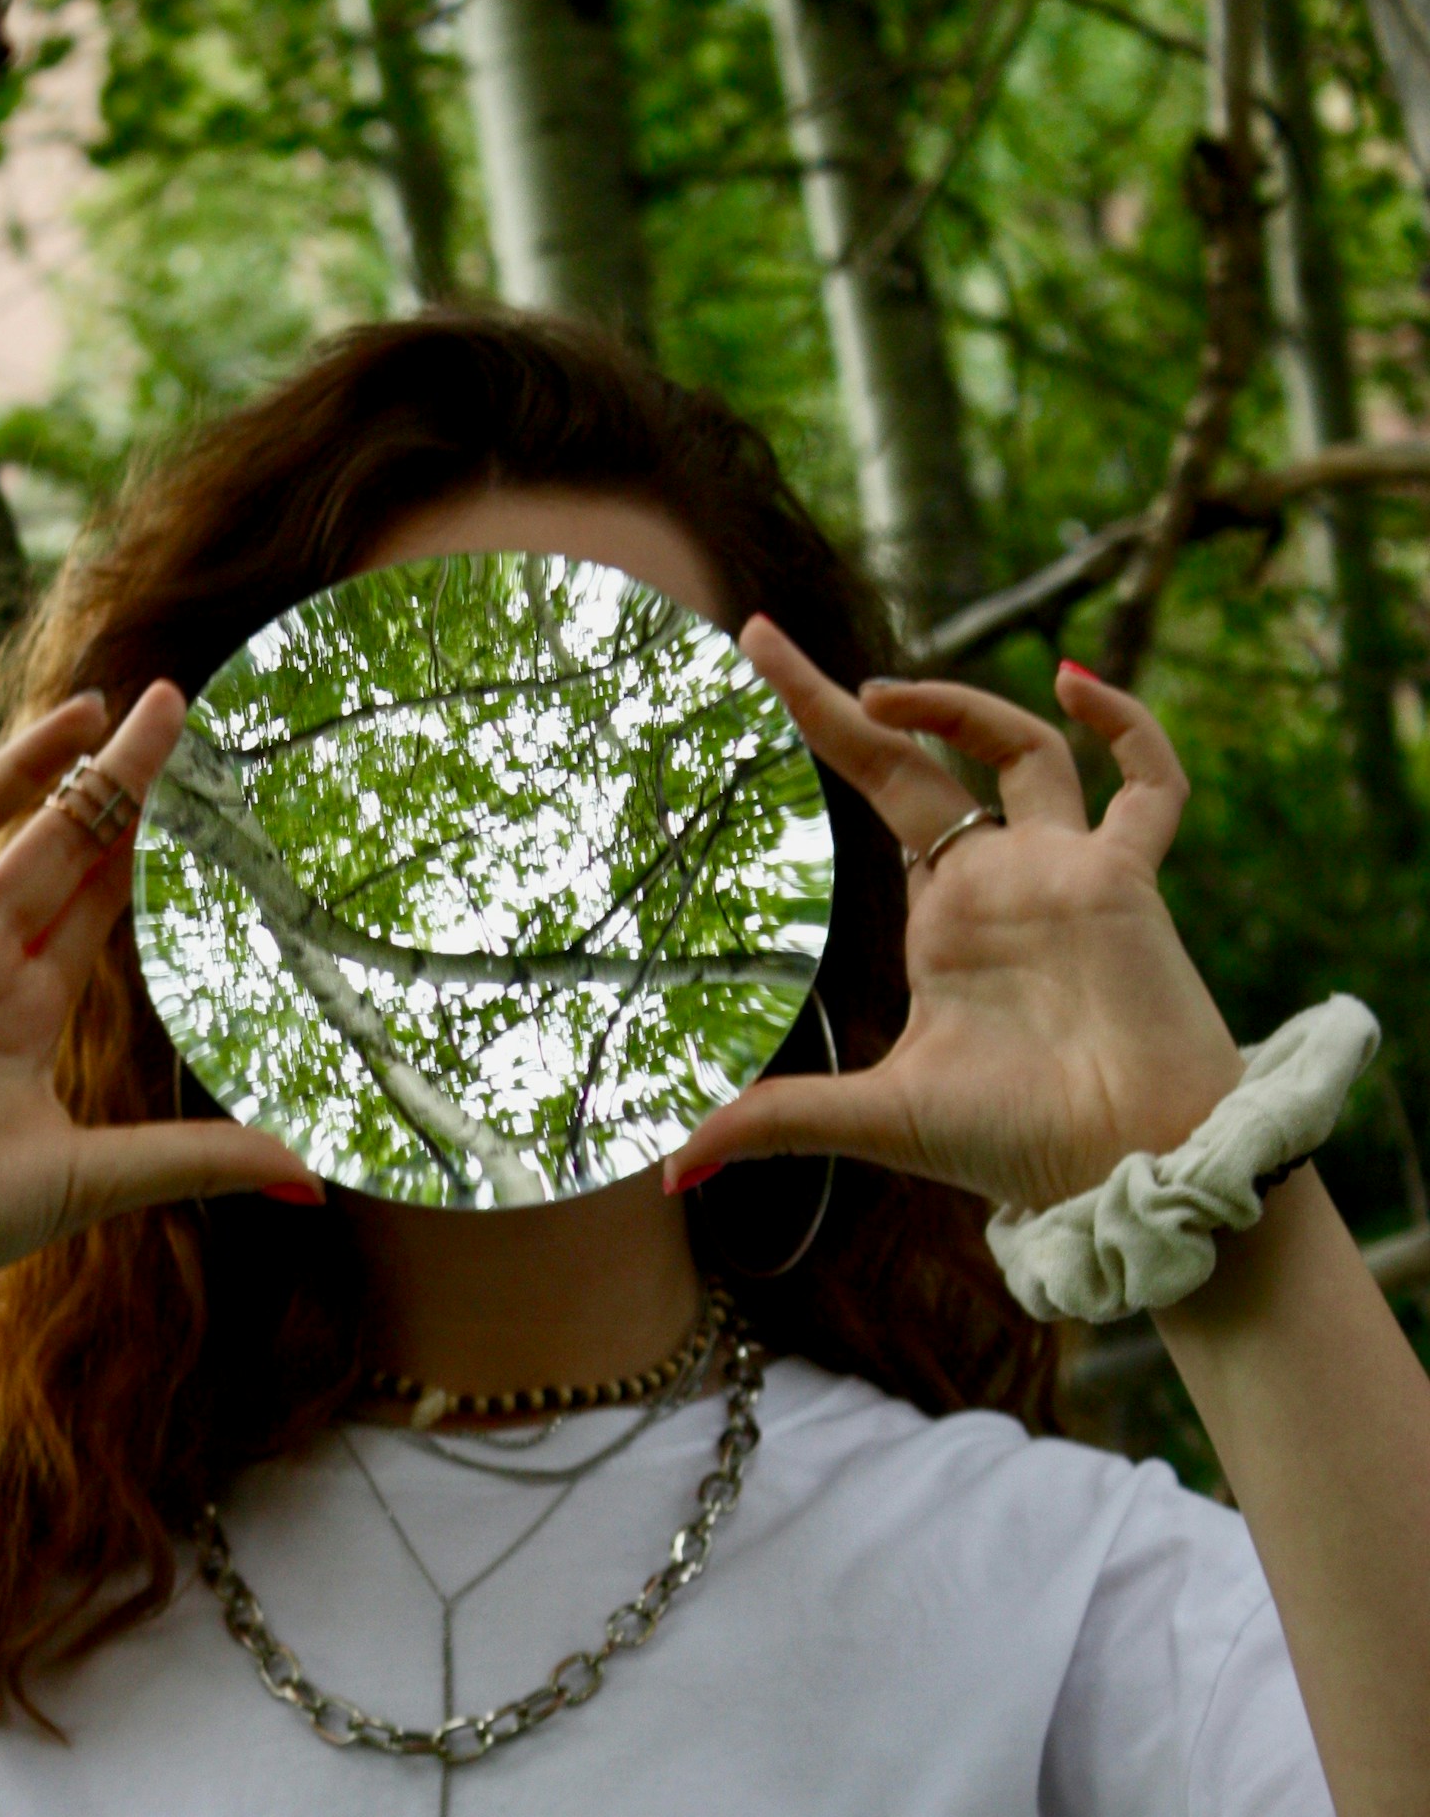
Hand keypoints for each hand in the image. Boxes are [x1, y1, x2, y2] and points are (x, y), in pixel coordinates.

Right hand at [0, 684, 319, 1334]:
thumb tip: (313, 1185)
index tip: (189, 764)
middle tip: (159, 703)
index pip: (97, 888)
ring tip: (78, 714)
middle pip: (49, 839)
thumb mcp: (98, 1179)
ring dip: (13, 767)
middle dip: (103, 772)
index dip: (139, 824)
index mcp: (30, 1002)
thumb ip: (200, 1161)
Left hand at [664, 625, 1242, 1214]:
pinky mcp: (1129, 882)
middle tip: (759, 642)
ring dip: (960, 706)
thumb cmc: (1016, 1145)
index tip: (752, 656)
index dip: (820, 721)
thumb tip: (666, 1174)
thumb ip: (776, 1124)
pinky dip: (1130, 730)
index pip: (875, 789)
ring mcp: (1068, 872)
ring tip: (882, 696)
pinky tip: (1077, 685)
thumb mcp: (877, 1120)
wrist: (1124, 1169)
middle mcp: (1001, 879)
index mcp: (943, 916)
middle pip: (925, 756)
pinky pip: (1149, 788)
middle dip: (859, 698)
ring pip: (1026, 749)